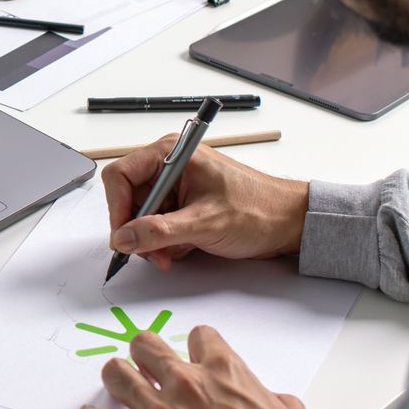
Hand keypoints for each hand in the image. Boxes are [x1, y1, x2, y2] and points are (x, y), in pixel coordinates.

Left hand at [76, 326, 325, 408]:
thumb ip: (278, 403)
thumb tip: (275, 401)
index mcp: (225, 375)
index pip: (199, 336)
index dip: (196, 347)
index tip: (193, 357)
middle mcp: (185, 386)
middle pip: (146, 345)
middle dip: (144, 353)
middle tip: (146, 366)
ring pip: (116, 374)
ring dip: (116, 379)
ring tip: (119, 388)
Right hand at [102, 136, 310, 268]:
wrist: (289, 223)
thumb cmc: (258, 210)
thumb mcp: (204, 223)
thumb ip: (158, 232)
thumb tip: (123, 238)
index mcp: (172, 154)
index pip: (121, 176)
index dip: (118, 209)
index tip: (124, 237)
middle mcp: (171, 166)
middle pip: (129, 199)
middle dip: (138, 231)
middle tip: (153, 254)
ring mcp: (177, 186)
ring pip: (142, 216)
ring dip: (152, 241)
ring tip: (173, 254)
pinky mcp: (184, 204)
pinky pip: (158, 224)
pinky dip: (165, 242)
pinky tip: (184, 248)